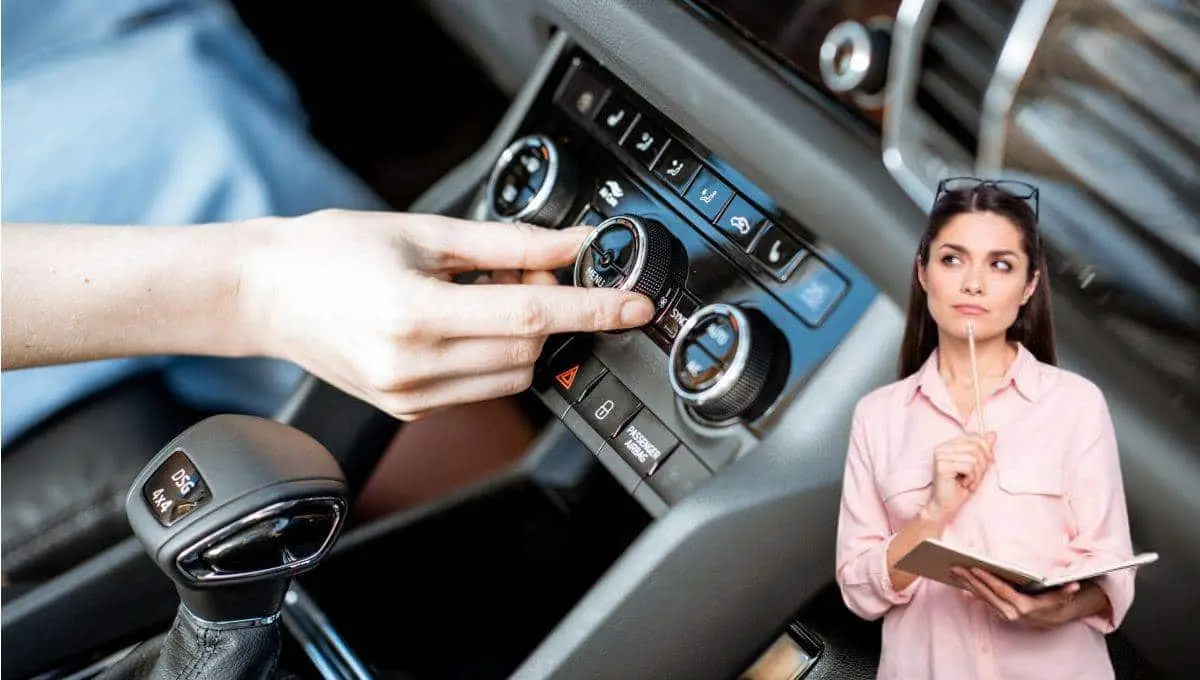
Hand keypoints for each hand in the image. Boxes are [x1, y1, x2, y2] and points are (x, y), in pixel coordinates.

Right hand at [241, 210, 655, 418]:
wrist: (263, 293)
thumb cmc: (329, 253)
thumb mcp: (423, 232)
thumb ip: (507, 243)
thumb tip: (572, 244)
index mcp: (415, 314)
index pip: (532, 314)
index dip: (594, 309)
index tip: (635, 306)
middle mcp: (413, 366)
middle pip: (530, 346)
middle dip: (552, 308)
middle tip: (531, 266)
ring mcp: (409, 396)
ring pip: (514, 374)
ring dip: (526, 334)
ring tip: (487, 293)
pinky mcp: (408, 410)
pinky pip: (482, 388)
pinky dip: (495, 354)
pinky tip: (466, 321)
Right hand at [923, 432, 995, 523]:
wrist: (945, 506)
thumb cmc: (960, 487)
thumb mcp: (976, 466)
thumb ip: (982, 449)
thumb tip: (993, 434)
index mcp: (948, 445)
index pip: (975, 437)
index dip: (986, 450)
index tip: (984, 466)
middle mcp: (941, 448)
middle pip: (976, 447)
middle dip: (982, 465)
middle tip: (974, 478)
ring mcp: (940, 456)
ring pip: (974, 458)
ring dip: (977, 474)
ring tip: (969, 483)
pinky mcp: (941, 466)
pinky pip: (969, 467)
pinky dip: (972, 479)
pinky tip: (963, 484)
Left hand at [953, 567, 1080, 627]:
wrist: (1051, 621)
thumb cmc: (1053, 604)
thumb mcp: (1060, 598)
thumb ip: (1066, 592)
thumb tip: (1075, 585)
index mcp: (1022, 607)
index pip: (1001, 590)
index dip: (987, 579)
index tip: (974, 568)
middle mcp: (1010, 613)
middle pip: (986, 594)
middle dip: (970, 580)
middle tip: (955, 566)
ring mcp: (1002, 614)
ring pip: (981, 597)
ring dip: (966, 584)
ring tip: (954, 571)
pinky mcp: (998, 612)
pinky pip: (982, 600)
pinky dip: (970, 589)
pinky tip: (961, 580)